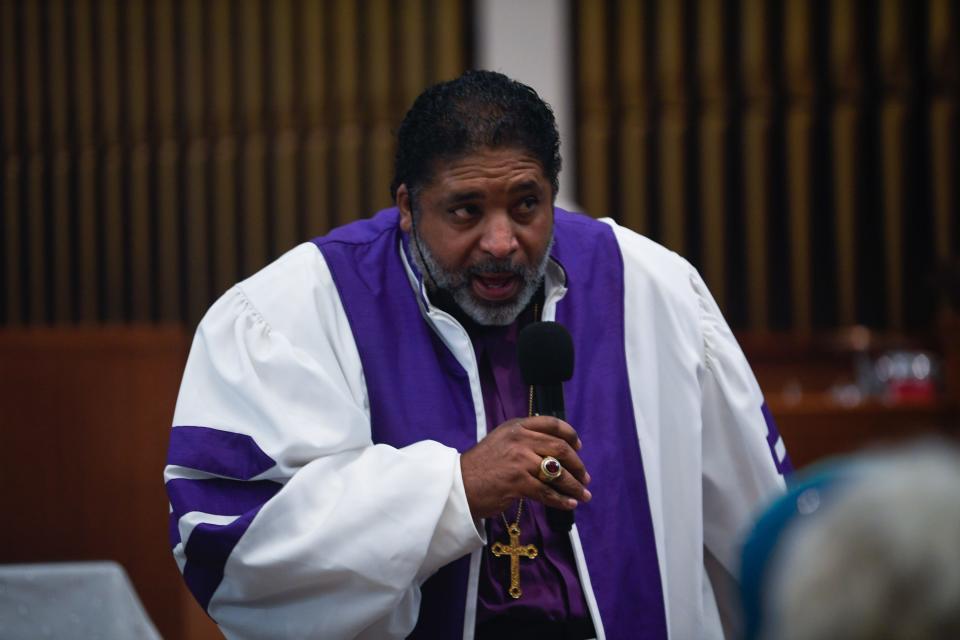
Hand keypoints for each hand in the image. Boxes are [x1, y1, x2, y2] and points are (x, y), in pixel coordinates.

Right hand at [460, 416, 591, 518]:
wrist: (459, 485)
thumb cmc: (480, 467)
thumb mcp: (501, 441)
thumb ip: (524, 440)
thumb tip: (553, 451)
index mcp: (516, 426)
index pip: (552, 423)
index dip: (570, 435)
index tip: (578, 448)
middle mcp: (520, 439)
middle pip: (560, 448)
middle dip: (577, 465)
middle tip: (584, 477)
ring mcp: (519, 459)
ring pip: (557, 472)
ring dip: (574, 485)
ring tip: (582, 494)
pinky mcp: (518, 481)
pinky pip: (547, 492)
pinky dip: (561, 500)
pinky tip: (569, 504)